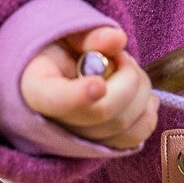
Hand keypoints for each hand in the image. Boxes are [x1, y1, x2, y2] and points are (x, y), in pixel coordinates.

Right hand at [19, 25, 158, 149]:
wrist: (55, 73)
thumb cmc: (58, 50)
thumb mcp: (65, 34)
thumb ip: (89, 36)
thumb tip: (118, 39)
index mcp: (36, 88)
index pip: (54, 100)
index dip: (78, 98)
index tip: (99, 85)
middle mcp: (53, 123)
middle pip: (100, 113)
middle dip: (126, 80)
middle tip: (123, 57)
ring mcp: (77, 140)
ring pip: (120, 127)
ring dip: (140, 94)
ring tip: (130, 70)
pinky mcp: (100, 148)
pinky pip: (130, 141)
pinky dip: (147, 119)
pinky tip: (147, 99)